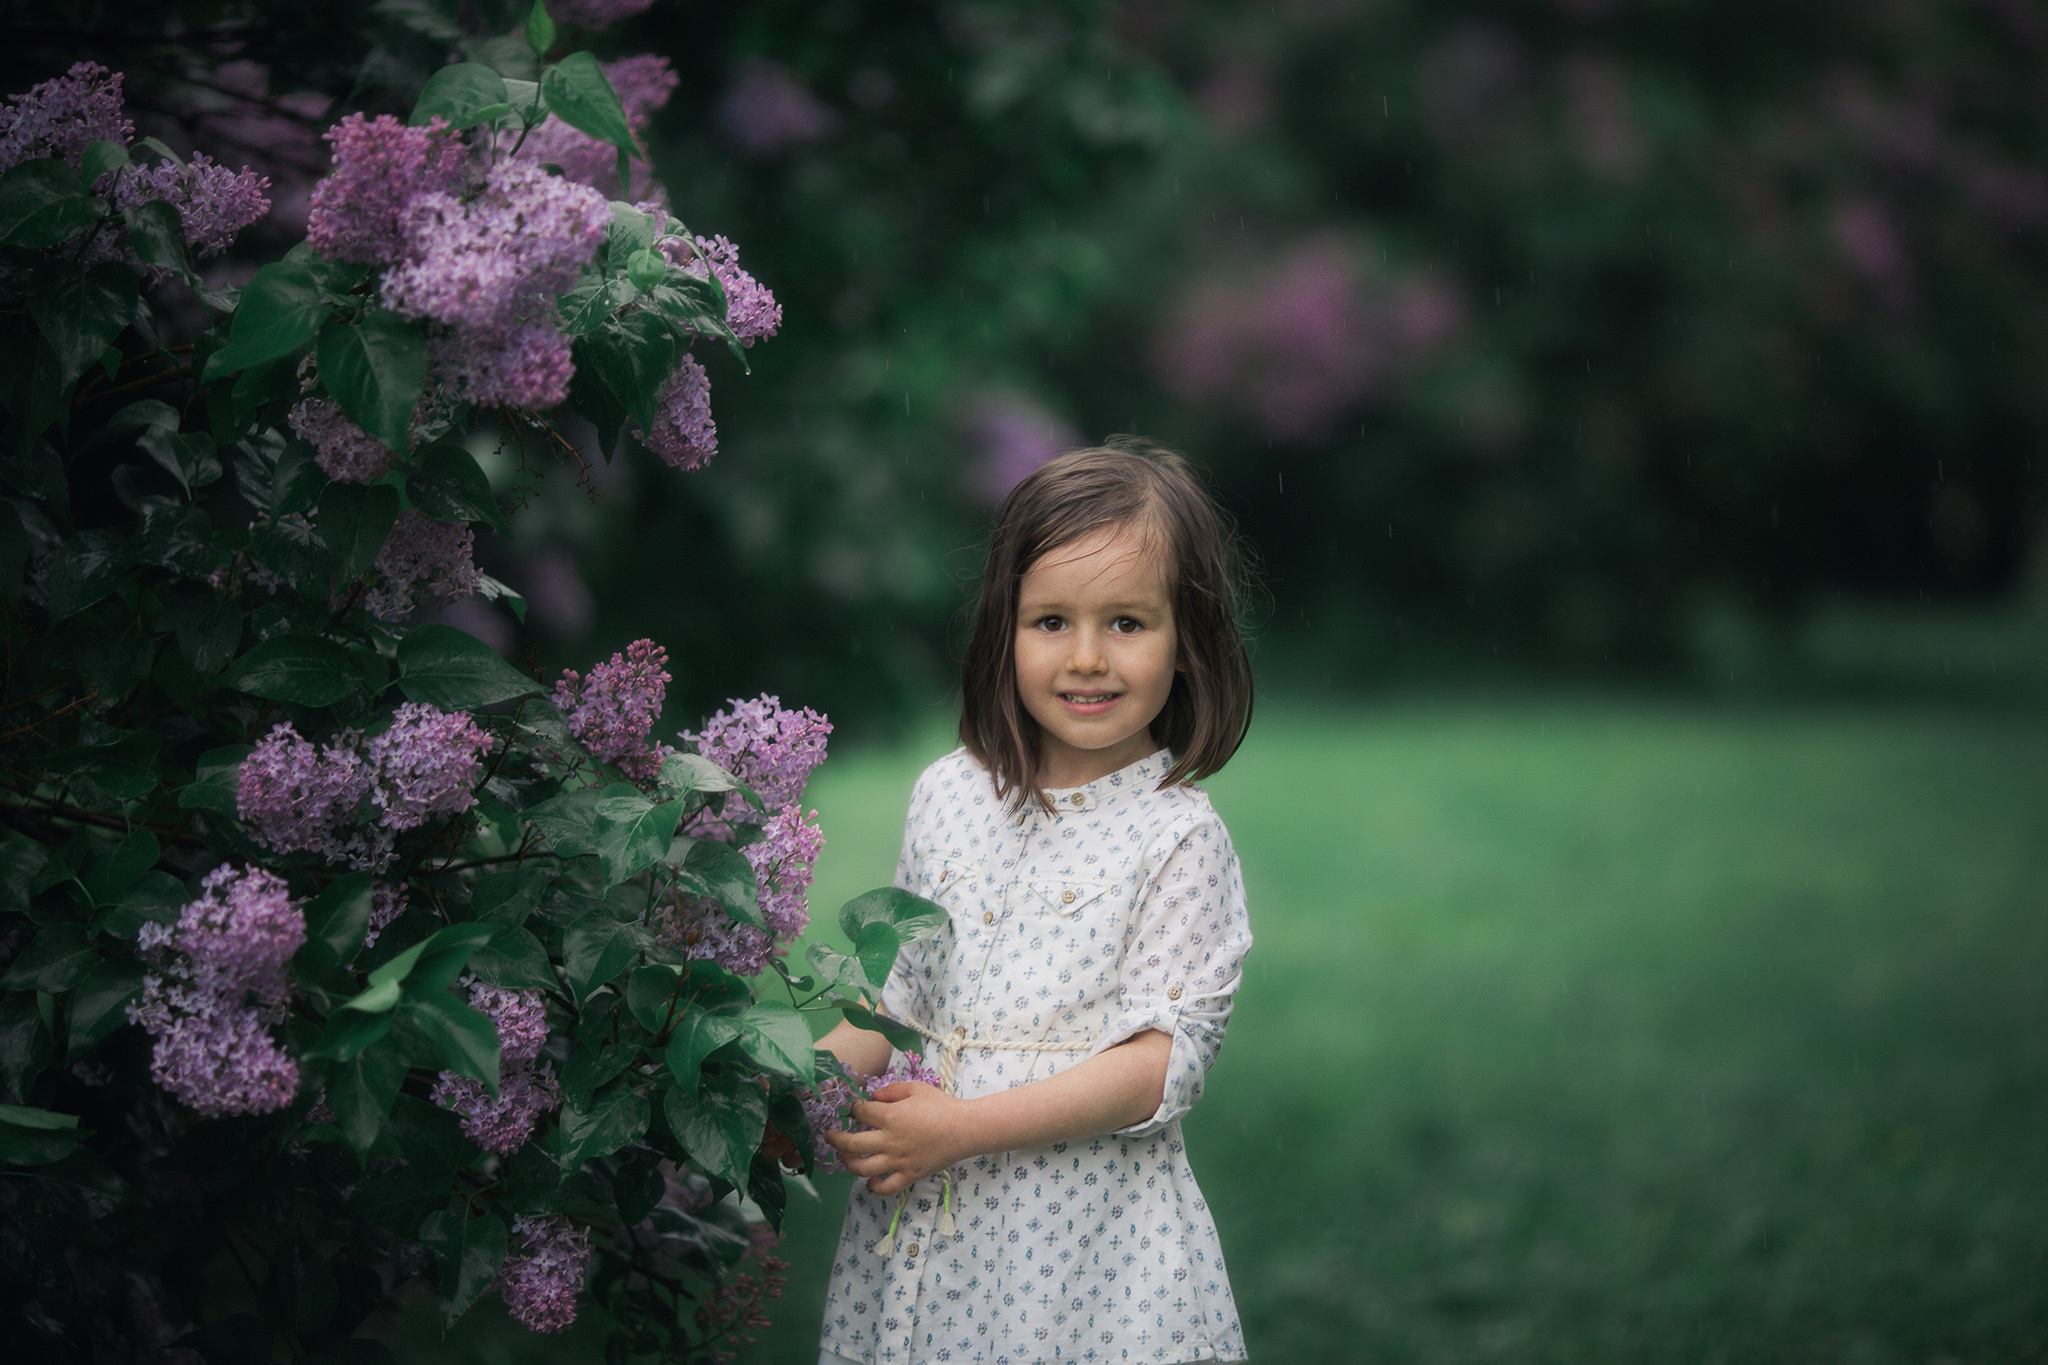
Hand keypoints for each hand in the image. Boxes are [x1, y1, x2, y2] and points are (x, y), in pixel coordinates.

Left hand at [824, 1081, 971, 1196]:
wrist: (965, 1129)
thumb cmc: (941, 1106)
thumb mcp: (916, 1088)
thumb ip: (891, 1090)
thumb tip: (873, 1097)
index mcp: (890, 1117)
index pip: (860, 1113)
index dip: (853, 1109)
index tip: (854, 1109)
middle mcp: (889, 1140)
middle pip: (852, 1144)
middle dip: (835, 1139)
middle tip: (829, 1136)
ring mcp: (898, 1161)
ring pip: (863, 1169)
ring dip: (848, 1163)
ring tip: (844, 1158)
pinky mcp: (909, 1175)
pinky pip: (886, 1187)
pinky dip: (874, 1187)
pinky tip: (871, 1181)